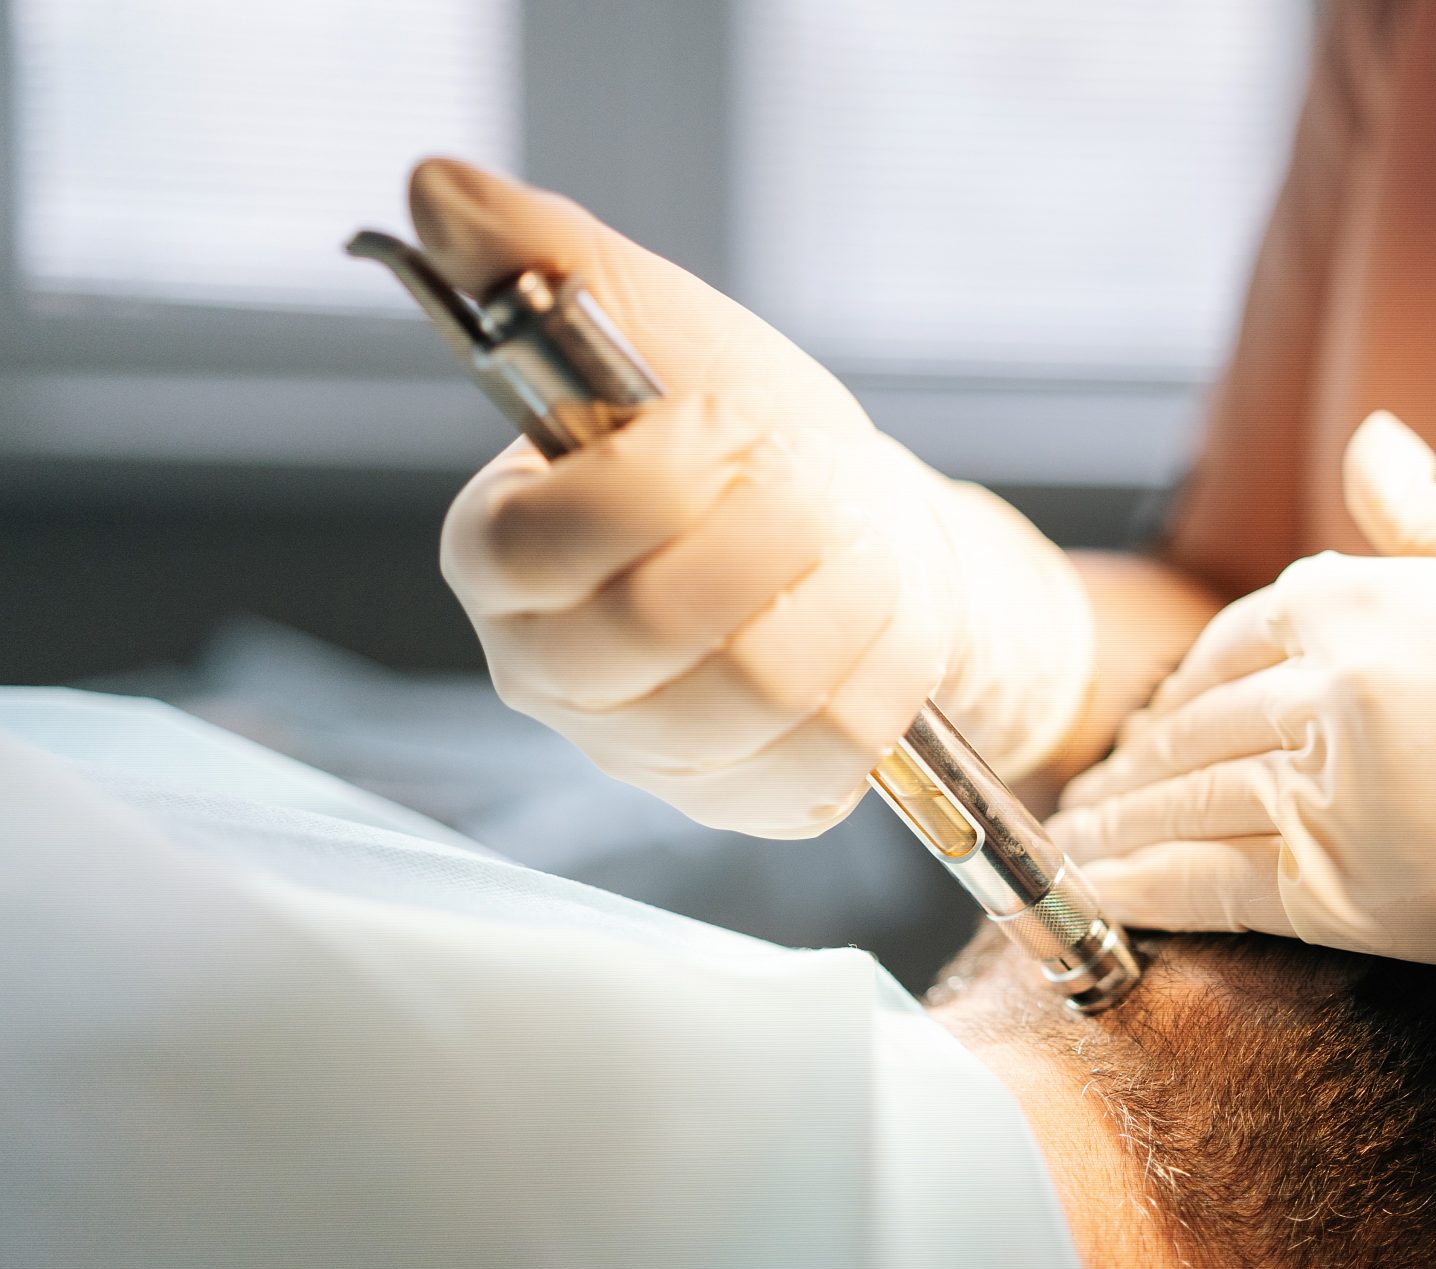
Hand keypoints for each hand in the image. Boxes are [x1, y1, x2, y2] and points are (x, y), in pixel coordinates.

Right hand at [415, 159, 1092, 837]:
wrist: (859, 528)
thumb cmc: (747, 434)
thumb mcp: (659, 326)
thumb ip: (543, 259)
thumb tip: (436, 187)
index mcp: (498, 553)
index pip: (540, 547)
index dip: (659, 484)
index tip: (732, 424)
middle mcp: (552, 672)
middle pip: (654, 630)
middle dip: (772, 535)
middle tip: (816, 481)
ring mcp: (646, 752)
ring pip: (756, 695)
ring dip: (844, 594)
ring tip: (858, 541)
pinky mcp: (744, 801)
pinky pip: (827, 759)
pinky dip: (886, 672)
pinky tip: (881, 620)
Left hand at [1053, 412, 1435, 1121]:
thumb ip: (1435, 517)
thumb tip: (1370, 446)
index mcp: (1369, 591)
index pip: (1232, 643)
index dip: (1180, 695)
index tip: (1151, 729)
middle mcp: (1336, 675)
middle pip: (1194, 727)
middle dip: (1133, 768)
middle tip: (1086, 803)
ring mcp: (1344, 782)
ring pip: (1190, 805)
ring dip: (1118, 830)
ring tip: (1073, 855)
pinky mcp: (1363, 888)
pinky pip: (1216, 885)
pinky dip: (1141, 890)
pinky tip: (1093, 903)